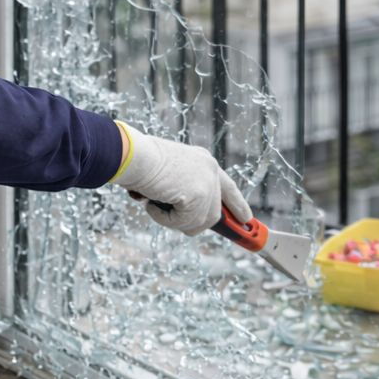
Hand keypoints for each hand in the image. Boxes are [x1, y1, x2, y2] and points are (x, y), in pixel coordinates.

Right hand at [111, 122, 251, 235]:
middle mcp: (210, 170)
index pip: (228, 187)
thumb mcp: (167, 173)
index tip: (246, 219)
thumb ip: (181, 188)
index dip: (237, 204)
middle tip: (171, 220)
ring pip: (197, 222)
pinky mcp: (199, 196)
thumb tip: (184, 214)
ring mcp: (207, 183)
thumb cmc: (139, 161)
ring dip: (171, 219)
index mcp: (203, 161)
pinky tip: (151, 203)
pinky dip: (163, 218)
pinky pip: (183, 223)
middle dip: (191, 222)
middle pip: (211, 214)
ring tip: (153, 203)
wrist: (132, 155)